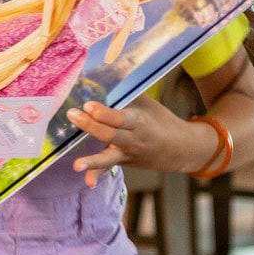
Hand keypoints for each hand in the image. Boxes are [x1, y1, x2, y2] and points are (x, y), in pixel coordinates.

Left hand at [67, 96, 184, 187]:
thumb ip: (124, 93)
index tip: (88, 104)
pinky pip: (109, 169)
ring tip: (76, 165)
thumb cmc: (159, 119)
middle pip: (110, 135)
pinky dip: (97, 175)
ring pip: (109, 157)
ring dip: (92, 161)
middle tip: (72, 114)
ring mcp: (127, 153)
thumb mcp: (146, 103)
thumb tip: (102, 71)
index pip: (120, 118)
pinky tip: (88, 183)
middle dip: (91, 125)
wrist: (181, 148)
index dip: (104, 113)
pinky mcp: (122, 162)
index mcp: (139, 121)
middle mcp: (133, 139)